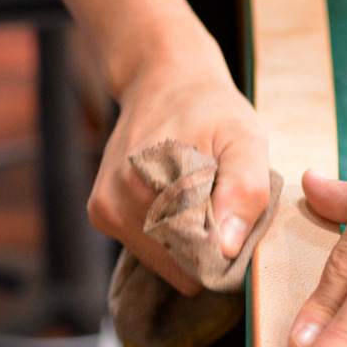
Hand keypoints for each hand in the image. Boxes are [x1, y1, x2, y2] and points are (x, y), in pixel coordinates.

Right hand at [87, 33, 269, 295]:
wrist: (162, 80)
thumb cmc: (211, 110)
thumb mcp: (245, 138)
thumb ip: (244, 189)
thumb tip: (226, 249)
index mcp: (158, 181)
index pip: (200, 258)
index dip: (229, 248)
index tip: (239, 216)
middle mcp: (121, 201)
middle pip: (181, 266)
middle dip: (209, 244)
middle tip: (221, 199)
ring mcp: (106, 210)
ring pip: (166, 263)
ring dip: (189, 240)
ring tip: (199, 195)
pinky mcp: (101, 214)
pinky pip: (150, 251)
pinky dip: (170, 235)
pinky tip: (176, 197)